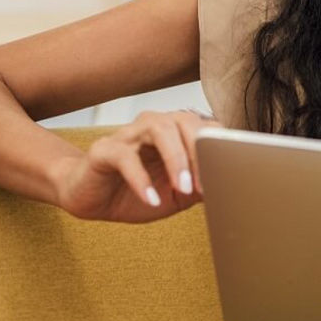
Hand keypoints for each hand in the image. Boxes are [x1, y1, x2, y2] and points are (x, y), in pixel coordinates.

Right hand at [53, 110, 217, 222]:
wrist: (89, 197)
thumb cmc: (135, 192)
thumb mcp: (176, 195)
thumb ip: (201, 187)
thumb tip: (231, 187)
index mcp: (176, 132)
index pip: (206, 127)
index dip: (220, 149)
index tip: (227, 177)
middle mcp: (154, 126)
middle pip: (185, 121)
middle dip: (199, 152)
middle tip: (204, 185)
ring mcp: (128, 134)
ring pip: (159, 129)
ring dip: (176, 159)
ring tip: (183, 188)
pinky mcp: (104, 149)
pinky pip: (125, 156)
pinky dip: (141, 179)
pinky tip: (151, 198)